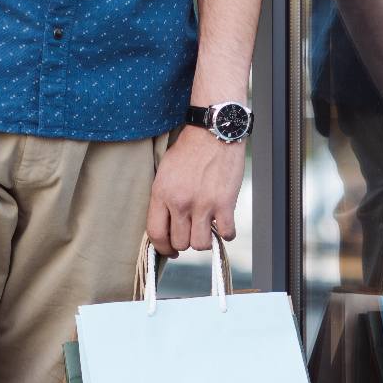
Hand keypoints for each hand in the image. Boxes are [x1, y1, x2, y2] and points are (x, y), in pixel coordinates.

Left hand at [147, 126, 243, 255]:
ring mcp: (203, 204)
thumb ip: (163, 199)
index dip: (163, 248)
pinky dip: (226, 233)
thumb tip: (165, 225)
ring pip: (200, 244)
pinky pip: (225, 233)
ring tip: (207, 228)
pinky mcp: (224, 203)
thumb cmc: (190, 149)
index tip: (171, 250)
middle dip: (185, 242)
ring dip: (205, 240)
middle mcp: (180, 202)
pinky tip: (224, 224)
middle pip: (180, 242)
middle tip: (191, 233)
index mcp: (162, 194)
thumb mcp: (165, 172)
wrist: (214, 131)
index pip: (156, 234)